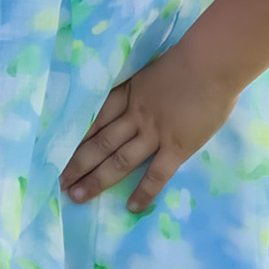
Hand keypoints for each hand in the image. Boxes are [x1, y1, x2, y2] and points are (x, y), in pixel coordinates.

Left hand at [60, 39, 239, 213]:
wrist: (213, 63)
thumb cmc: (188, 61)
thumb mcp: (151, 72)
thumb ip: (140, 90)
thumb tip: (135, 103)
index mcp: (127, 95)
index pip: (93, 120)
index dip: (74, 138)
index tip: (55, 152)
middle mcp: (134, 116)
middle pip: (98, 143)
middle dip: (76, 165)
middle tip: (59, 183)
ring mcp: (154, 133)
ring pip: (119, 160)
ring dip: (97, 179)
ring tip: (77, 196)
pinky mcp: (177, 147)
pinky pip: (157, 174)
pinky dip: (144, 192)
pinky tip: (132, 208)